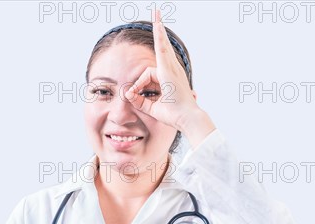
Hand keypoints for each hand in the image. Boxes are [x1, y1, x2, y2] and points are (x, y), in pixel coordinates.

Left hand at [125, 9, 215, 145]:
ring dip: (159, 29)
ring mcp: (171, 69)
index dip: (138, 86)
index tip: (133, 96)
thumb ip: (139, 102)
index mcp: (169, 78)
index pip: (148, 76)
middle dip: (159, 32)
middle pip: (161, 49)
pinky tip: (158, 24)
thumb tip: (126, 94)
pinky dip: (160, 37)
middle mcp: (172, 70)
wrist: (188, 119)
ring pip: (162, 46)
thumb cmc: (174, 116)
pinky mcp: (168, 70)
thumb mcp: (152, 109)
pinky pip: (162, 50)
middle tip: (156, 13)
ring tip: (156, 12)